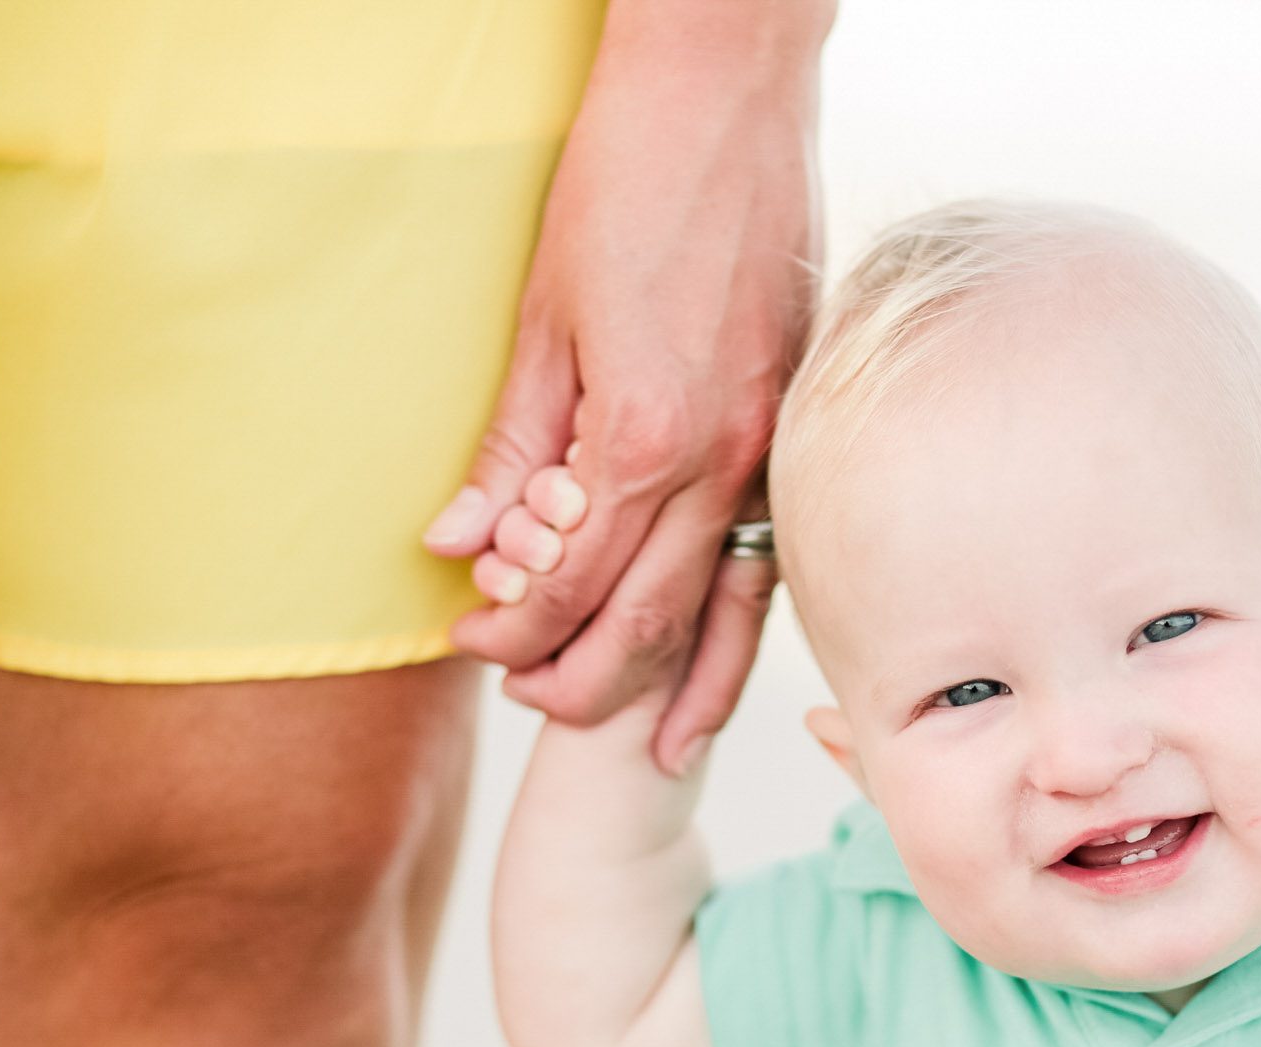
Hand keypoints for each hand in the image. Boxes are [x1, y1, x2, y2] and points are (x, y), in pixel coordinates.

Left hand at [423, 0, 828, 772]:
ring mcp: (776, 444)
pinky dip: (744, 621)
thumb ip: (510, 448)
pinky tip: (723, 663)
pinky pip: (773, 553)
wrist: (728, 96)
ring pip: (726, 603)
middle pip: (651, 617)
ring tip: (636, 737)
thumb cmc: (628, 184)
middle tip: (527, 695)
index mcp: (646, 433)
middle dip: (581, 675)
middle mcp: (724, 456)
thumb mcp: (541, 317)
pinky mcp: (800, 423)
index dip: (513, 627)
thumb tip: (460, 545)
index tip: (471, 641)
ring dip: (675, 678)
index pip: (572, 580)